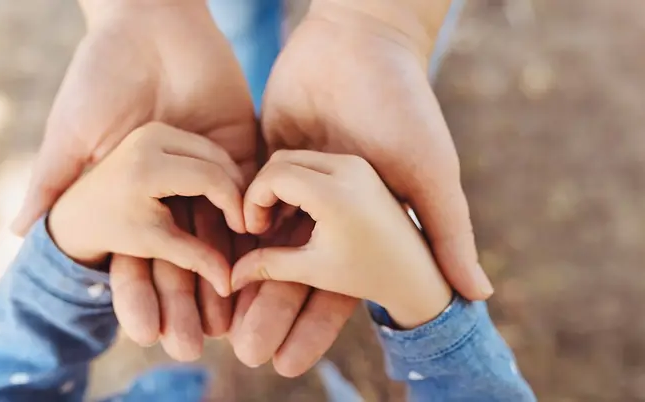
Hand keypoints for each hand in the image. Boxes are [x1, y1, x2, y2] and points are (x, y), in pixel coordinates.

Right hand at [11, 0, 255, 359]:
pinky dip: (260, 222)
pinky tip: (268, 263)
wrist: (146, 22)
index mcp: (138, 186)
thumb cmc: (98, 74)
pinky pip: (254, 188)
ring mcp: (211, 165)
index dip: (146, 290)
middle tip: (201, 339)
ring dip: (233, 271)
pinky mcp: (241, 143)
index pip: (145, 249)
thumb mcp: (73, 133)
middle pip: (189, 246)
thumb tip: (15, 232)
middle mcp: (176, 183)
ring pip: (225, 227)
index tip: (149, 332)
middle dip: (194, 293)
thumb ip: (52, 180)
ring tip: (236, 317)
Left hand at [49, 123, 245, 296]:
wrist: (78, 210)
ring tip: (234, 210)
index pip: (211, 177)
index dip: (234, 203)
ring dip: (229, 178)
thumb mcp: (155, 244)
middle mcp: (150, 139)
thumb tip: (230, 284)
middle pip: (217, 158)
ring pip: (213, 150)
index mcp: (146, 168)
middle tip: (244, 220)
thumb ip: (196, 258)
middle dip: (237, 190)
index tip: (243, 228)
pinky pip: (201, 147)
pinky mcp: (158, 130)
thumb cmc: (115, 230)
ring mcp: (154, 130)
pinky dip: (216, 169)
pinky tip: (219, 196)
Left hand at [230, 0, 491, 375]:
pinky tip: (204, 266)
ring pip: (265, 242)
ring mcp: (297, 181)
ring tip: (221, 323)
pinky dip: (226, 231)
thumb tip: (481, 294)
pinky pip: (243, 199)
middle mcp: (330, 208)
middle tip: (247, 350)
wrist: (363, 43)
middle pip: (295, 271)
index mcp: (366, 221)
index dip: (314, 326)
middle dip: (272, 312)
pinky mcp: (266, 152)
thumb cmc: (407, 110)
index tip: (290, 362)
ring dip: (244, 280)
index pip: (338, 287)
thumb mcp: (432, 176)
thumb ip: (452, 234)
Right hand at [232, 151, 452, 327]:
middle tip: (263, 225)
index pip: (272, 175)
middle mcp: (348, 168)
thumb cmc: (365, 275)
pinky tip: (300, 212)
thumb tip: (228, 275)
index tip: (254, 230)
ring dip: (282, 184)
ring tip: (281, 221)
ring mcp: (357, 164)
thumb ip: (267, 265)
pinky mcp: (361, 166)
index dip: (253, 201)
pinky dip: (300, 180)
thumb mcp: (313, 270)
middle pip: (282, 161)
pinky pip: (317, 160)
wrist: (415, 271)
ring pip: (299, 158)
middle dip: (263, 190)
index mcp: (335, 193)